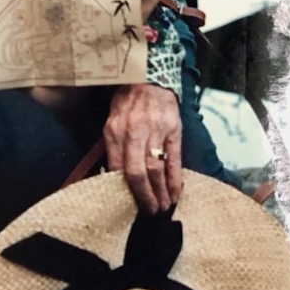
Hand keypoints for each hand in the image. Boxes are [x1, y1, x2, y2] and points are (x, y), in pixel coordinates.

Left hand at [104, 83, 181, 213]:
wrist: (149, 76)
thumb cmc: (128, 101)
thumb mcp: (112, 120)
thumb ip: (114, 146)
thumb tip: (116, 176)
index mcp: (114, 130)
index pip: (116, 168)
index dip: (123, 190)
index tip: (127, 204)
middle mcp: (134, 132)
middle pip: (138, 173)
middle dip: (144, 197)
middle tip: (149, 212)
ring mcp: (155, 131)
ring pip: (157, 170)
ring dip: (161, 193)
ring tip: (163, 207)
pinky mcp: (173, 130)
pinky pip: (175, 160)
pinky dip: (176, 180)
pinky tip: (176, 193)